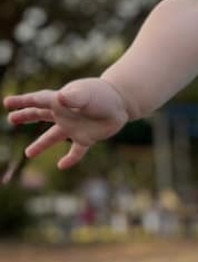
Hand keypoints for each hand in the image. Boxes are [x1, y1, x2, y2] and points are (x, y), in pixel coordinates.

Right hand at [3, 78, 129, 168]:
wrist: (122, 103)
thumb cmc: (103, 95)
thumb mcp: (87, 95)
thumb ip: (73, 97)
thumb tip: (60, 98)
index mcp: (60, 101)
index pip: (37, 101)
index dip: (22, 102)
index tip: (7, 103)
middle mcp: (64, 114)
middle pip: (40, 115)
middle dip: (25, 116)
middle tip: (11, 119)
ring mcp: (74, 127)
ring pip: (53, 137)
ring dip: (41, 145)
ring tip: (28, 154)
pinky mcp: (86, 137)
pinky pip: (76, 151)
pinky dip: (70, 159)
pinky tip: (62, 166)